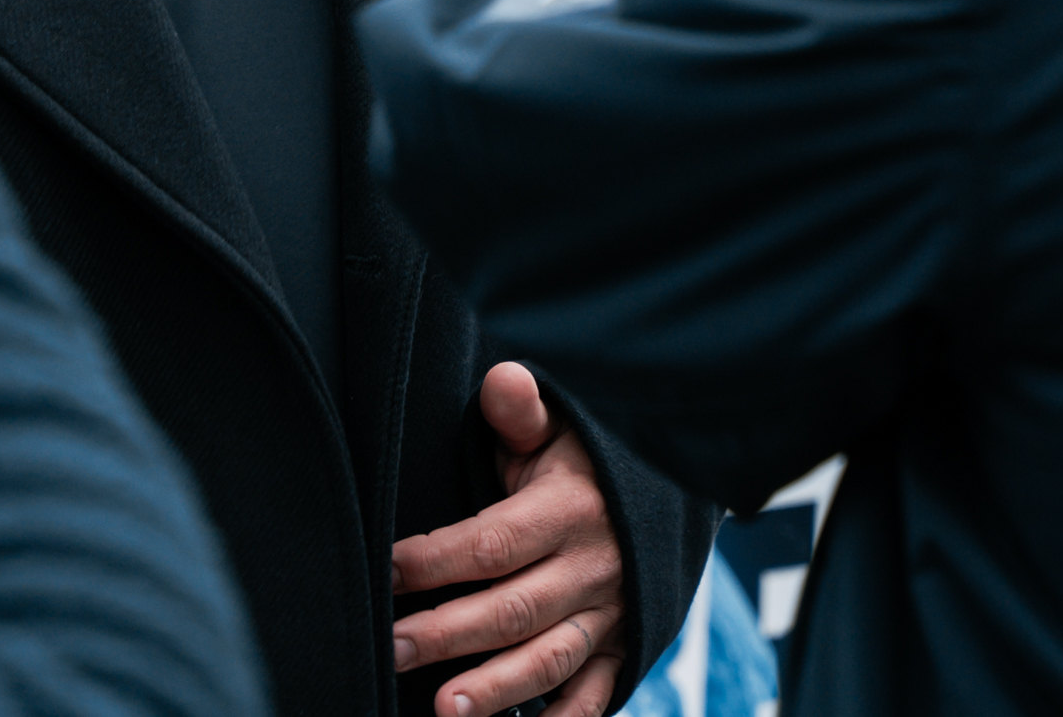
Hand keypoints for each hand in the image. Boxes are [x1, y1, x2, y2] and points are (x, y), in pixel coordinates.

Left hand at [390, 363, 626, 716]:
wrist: (675, 490)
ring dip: (497, 689)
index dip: (436, 559)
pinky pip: (597, 693)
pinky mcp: (625, 647)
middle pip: (511, 609)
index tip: (387, 569)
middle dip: (447, 632)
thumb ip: (522, 412)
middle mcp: (592, 569)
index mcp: (568, 511)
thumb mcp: (561, 424)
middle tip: (391, 648)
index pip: (492, 542)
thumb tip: (503, 379)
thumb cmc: (589, 457)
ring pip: (549, 659)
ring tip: (444, 710)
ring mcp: (611, 614)